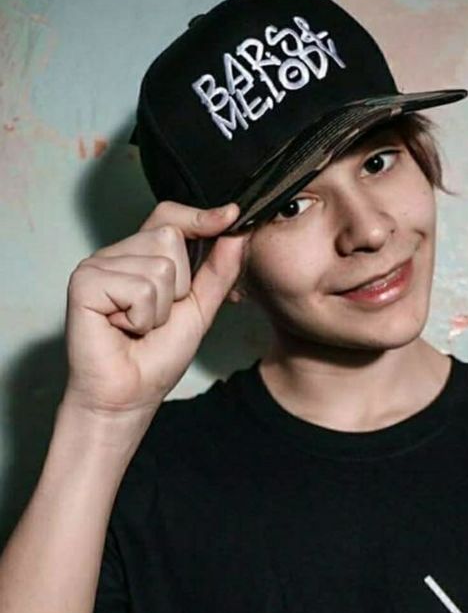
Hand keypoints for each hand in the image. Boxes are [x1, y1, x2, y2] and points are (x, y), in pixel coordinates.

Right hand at [63, 200, 248, 417]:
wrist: (129, 396)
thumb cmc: (156, 357)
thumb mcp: (199, 309)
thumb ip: (218, 271)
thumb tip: (238, 230)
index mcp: (139, 255)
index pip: (170, 216)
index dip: (200, 216)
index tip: (231, 215)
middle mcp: (116, 254)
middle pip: (170, 239)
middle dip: (179, 288)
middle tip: (155, 318)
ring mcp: (97, 266)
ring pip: (159, 268)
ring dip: (160, 310)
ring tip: (138, 327)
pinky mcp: (84, 283)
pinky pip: (139, 289)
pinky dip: (141, 319)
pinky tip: (121, 329)